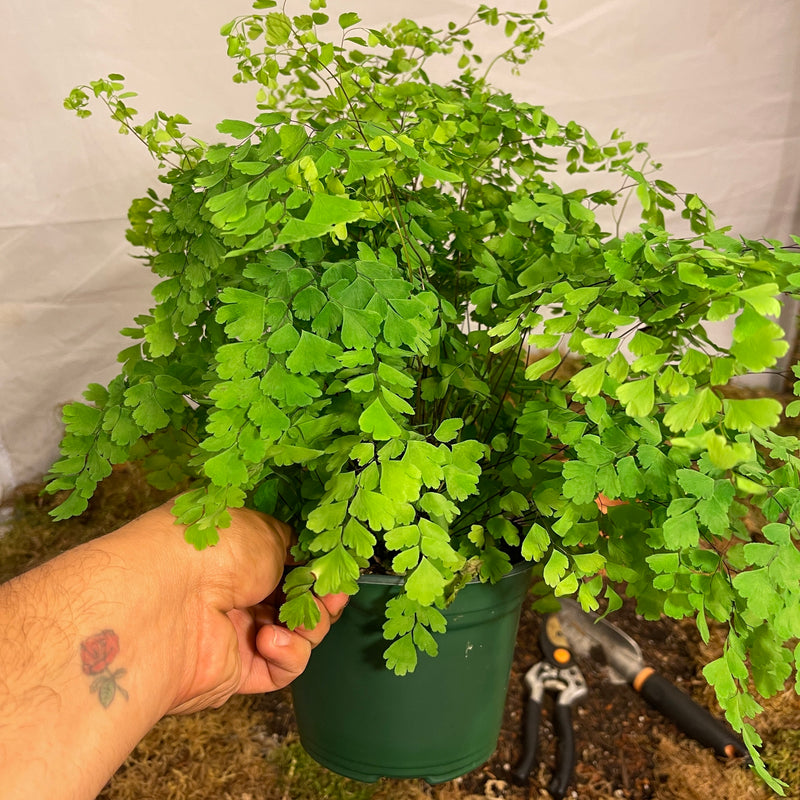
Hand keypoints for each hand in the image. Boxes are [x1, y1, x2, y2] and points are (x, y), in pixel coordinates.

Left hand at [119, 503, 347, 714]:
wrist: (167, 601)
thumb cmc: (211, 549)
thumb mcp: (266, 529)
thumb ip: (295, 544)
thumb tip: (309, 558)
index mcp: (234, 548)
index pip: (286, 557)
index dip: (314, 563)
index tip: (335, 565)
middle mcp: (232, 588)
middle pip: (297, 597)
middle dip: (322, 595)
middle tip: (334, 593)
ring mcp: (235, 630)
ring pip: (298, 633)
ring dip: (310, 624)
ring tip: (302, 617)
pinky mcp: (236, 671)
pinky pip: (281, 669)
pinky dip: (288, 654)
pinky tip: (270, 639)